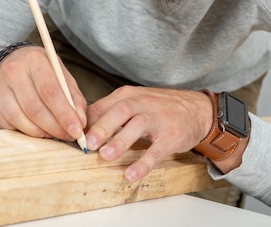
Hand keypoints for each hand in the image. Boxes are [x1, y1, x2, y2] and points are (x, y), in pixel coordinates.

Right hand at [0, 46, 87, 141]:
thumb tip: (80, 123)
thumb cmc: (42, 71)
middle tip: (67, 136)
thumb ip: (74, 98)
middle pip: (34, 108)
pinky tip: (32, 128)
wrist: (14, 62)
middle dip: (54, 127)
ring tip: (51, 133)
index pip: (50, 92)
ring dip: (38, 132)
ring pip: (18, 118)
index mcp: (35, 61)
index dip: (64, 114)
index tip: (76, 130)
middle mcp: (14, 72)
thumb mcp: (62, 75)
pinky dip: (20, 131)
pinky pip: (4, 124)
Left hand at [85, 86, 213, 181]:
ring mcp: (158, 119)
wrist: (197, 109)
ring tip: (105, 157)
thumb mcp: (134, 101)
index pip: (104, 105)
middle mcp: (143, 103)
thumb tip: (81, 125)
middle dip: (103, 127)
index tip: (74, 134)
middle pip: (121, 111)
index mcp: (129, 95)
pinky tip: (130, 174)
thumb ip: (110, 111)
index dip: (88, 120)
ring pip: (137, 126)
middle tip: (89, 143)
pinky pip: (156, 151)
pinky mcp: (172, 136)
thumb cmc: (160, 107)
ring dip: (120, 141)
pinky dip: (143, 163)